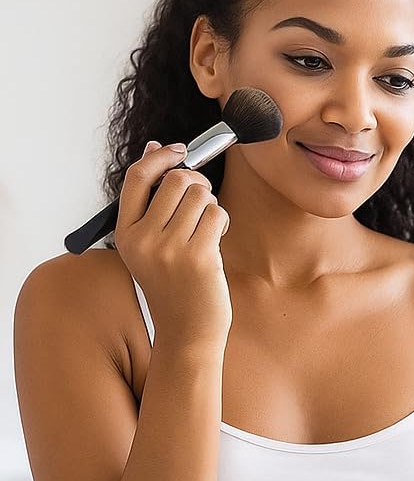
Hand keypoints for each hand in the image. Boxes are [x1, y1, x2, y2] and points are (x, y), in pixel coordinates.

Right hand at [114, 140, 232, 350]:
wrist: (187, 332)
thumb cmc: (175, 285)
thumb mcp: (151, 246)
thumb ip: (152, 203)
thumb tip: (156, 148)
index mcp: (125, 234)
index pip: (137, 178)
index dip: (160, 157)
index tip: (179, 150)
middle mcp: (143, 240)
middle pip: (176, 180)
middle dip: (197, 184)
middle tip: (203, 203)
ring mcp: (169, 249)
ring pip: (201, 195)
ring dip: (211, 206)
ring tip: (207, 230)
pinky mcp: (198, 257)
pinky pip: (217, 215)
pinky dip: (221, 222)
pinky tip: (215, 243)